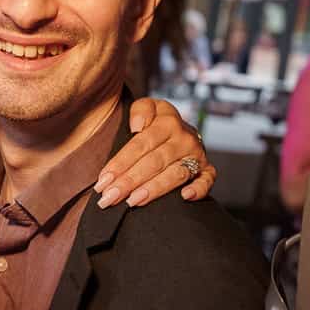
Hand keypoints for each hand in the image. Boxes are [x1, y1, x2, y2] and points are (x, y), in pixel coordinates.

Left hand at [93, 98, 216, 206]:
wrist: (182, 131)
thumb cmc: (156, 124)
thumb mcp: (148, 107)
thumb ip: (141, 110)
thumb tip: (137, 126)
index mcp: (167, 122)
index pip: (140, 144)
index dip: (120, 163)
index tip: (103, 181)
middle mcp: (184, 138)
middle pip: (154, 162)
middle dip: (130, 181)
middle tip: (110, 197)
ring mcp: (197, 155)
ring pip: (175, 174)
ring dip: (153, 190)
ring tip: (132, 202)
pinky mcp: (207, 170)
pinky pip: (206, 181)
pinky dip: (198, 190)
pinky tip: (184, 197)